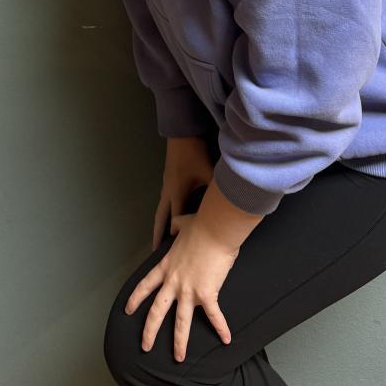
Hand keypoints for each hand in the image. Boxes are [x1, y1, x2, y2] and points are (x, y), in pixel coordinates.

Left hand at [125, 209, 238, 361]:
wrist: (215, 229)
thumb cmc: (200, 225)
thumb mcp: (182, 224)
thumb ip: (175, 227)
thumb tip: (174, 224)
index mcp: (166, 266)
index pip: (145, 285)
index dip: (136, 298)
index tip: (128, 310)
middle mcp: (174, 282)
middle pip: (157, 311)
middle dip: (149, 331)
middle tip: (145, 346)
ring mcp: (189, 290)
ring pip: (180, 322)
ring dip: (179, 342)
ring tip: (178, 358)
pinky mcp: (207, 294)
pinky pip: (214, 316)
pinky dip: (221, 328)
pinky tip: (226, 340)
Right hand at [152, 135, 214, 251]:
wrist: (182, 134)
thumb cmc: (194, 155)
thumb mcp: (208, 173)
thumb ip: (216, 190)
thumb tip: (229, 202)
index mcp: (177, 194)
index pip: (174, 220)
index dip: (173, 235)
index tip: (172, 251)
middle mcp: (168, 192)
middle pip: (160, 218)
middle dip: (158, 234)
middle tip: (155, 251)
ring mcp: (166, 186)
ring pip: (160, 210)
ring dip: (159, 224)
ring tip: (159, 238)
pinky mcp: (168, 180)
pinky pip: (164, 202)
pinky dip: (164, 213)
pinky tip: (169, 216)